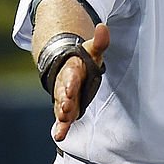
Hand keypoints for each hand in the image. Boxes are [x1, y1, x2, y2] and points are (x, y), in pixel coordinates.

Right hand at [52, 23, 109, 140]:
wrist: (65, 66)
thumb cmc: (82, 60)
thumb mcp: (92, 50)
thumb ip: (100, 42)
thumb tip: (103, 27)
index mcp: (72, 69)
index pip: (71, 75)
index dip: (70, 82)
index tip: (70, 88)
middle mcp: (64, 85)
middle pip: (63, 93)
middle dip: (65, 100)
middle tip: (66, 109)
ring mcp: (64, 98)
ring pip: (61, 107)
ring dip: (62, 115)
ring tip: (63, 124)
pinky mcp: (65, 109)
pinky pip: (62, 119)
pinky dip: (60, 127)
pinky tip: (59, 136)